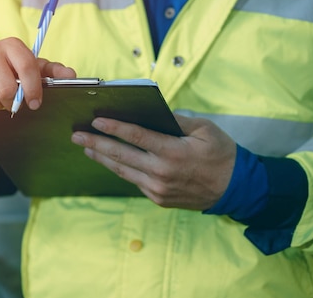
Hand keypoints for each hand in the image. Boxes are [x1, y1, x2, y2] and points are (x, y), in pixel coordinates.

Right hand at [0, 37, 75, 110]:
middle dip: (10, 101)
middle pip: (6, 87)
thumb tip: (71, 75)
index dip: (33, 89)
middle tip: (10, 102)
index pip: (27, 67)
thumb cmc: (6, 70)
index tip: (34, 104)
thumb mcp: (29, 69)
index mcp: (13, 45)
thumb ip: (51, 72)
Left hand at [71, 114, 235, 209]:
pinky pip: (133, 181)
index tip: (95, 120)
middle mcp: (161, 172)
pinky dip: (119, 169)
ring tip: (85, 147)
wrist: (236, 190)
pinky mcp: (158, 198)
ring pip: (122, 171)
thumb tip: (153, 113)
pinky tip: (108, 160)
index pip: (136, 137)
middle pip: (120, 156)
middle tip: (76, 136)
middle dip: (95, 144)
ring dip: (102, 158)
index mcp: (173, 152)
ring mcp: (158, 188)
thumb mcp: (205, 130)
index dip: (113, 128)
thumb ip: (177, 121)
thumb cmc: (222, 154)